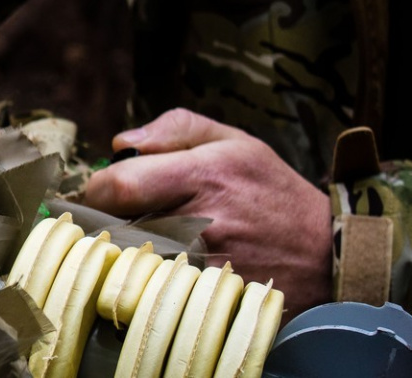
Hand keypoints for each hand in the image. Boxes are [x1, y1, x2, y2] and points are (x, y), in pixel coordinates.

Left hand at [84, 108, 331, 318]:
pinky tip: (163, 268)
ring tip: (145, 240)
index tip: (103, 191)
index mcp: (204, 174)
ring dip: (126, 250)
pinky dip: (148, 278)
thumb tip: (120, 144)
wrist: (328, 254)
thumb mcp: (234, 142)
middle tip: (119, 217)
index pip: (118, 186)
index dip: (98, 189)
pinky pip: (155, 288)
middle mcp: (201, 221)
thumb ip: (173, 129)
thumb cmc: (271, 192)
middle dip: (107, 221)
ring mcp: (204, 265)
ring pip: (131, 260)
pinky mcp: (208, 296)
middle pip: (117, 226)